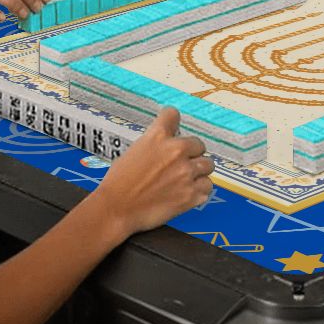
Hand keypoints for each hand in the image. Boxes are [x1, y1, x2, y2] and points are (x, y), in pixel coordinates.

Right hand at [98, 108, 213, 236]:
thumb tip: (166, 144)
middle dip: (190, 153)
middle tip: (180, 163)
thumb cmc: (119, 182)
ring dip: (198, 171)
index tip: (173, 125)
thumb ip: (154, 144)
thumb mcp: (134, 151)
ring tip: (186, 179)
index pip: (173, 114)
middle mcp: (176, 151)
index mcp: (158, 136)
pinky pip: (207, 187)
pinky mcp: (191, 194)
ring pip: (208, 165)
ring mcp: (186, 173)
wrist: (116, 209)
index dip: (172, 121)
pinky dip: (199, 190)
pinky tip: (187, 192)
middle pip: (198, 144)